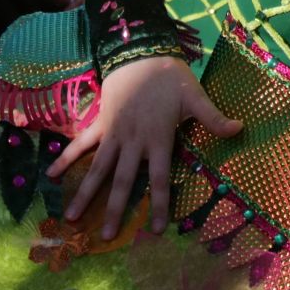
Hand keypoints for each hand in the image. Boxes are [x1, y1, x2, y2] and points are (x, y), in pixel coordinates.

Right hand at [47, 56, 241, 238]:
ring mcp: (113, 134)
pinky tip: (51, 175)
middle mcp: (132, 141)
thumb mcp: (194, 95)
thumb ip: (213, 117)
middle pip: (121, 181)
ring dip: (84, 193)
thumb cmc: (169, 77)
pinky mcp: (100, 123)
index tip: (154, 230)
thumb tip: (239, 129)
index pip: (157, 178)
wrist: (138, 52)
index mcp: (157, 138)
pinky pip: (81, 144)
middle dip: (114, 209)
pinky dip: (66, 158)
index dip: (156, 204)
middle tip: (106, 237)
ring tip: (71, 218)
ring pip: (98, 169)